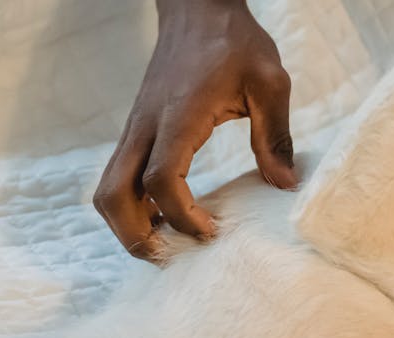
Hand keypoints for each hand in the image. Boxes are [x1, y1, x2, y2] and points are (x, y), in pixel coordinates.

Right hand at [93, 0, 296, 260]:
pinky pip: (121, 175)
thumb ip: (275, 135)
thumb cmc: (235, 43)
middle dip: (134, 235)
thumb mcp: (270, 83)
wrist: (198, 9)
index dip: (183, 216)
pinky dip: (134, 203)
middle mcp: (146, 126)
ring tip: (168, 243)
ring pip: (108, 188)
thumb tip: (284, 185)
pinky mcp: (138, 129)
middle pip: (113, 194)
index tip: (212, 232)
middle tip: (171, 256)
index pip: (162, 179)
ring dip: (129, 223)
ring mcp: (136, 128)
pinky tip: (167, 215)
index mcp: (178, 115)